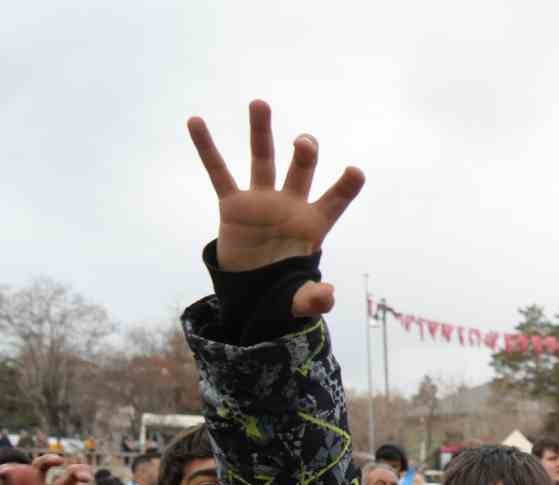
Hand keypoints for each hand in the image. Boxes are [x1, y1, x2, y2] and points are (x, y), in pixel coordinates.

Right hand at [187, 99, 364, 315]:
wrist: (253, 289)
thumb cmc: (284, 289)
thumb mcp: (299, 301)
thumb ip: (314, 299)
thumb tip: (326, 296)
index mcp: (314, 224)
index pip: (336, 201)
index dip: (346, 187)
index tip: (355, 171)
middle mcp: (291, 204)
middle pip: (300, 171)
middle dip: (304, 155)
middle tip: (304, 142)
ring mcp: (262, 200)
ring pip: (262, 159)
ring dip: (262, 132)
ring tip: (260, 103)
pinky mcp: (233, 204)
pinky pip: (218, 172)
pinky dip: (207, 148)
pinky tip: (196, 122)